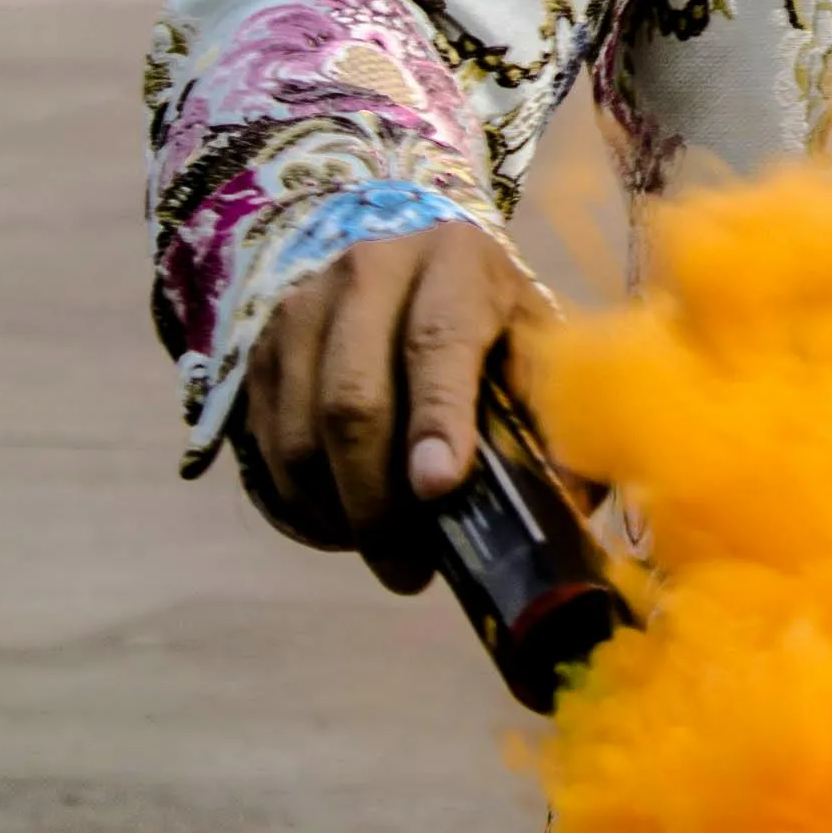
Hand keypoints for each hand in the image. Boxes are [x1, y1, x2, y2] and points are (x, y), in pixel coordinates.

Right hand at [237, 223, 549, 594]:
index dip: (437, 418)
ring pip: (301, 432)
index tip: (439, 488)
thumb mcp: (537, 348)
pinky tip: (348, 528)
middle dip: (379, 499)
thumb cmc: (495, 326)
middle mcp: (369, 271)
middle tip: (410, 570)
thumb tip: (568, 505)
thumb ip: (554, 414)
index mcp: (456, 262)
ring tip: (387, 556)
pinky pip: (268, 446)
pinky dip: (304, 504)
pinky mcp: (263, 351)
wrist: (417, 272)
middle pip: (352, 398)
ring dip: (340, 512)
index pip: (438, 340)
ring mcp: (304, 308)